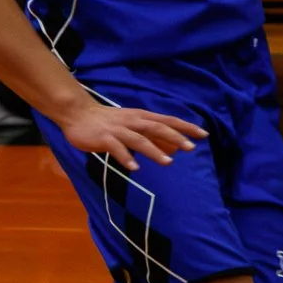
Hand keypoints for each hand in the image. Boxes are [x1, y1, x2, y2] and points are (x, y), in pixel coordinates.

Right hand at [55, 97, 206, 174]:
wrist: (78, 114)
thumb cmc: (108, 122)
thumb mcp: (132, 125)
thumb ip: (150, 134)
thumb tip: (173, 147)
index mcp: (141, 117)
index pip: (167, 120)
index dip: (185, 127)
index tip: (203, 134)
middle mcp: (132, 121)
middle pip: (157, 128)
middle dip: (175, 137)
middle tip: (191, 148)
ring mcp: (118, 130)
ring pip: (139, 139)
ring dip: (154, 150)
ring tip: (168, 162)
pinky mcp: (103, 138)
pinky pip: (116, 148)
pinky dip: (126, 158)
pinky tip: (134, 169)